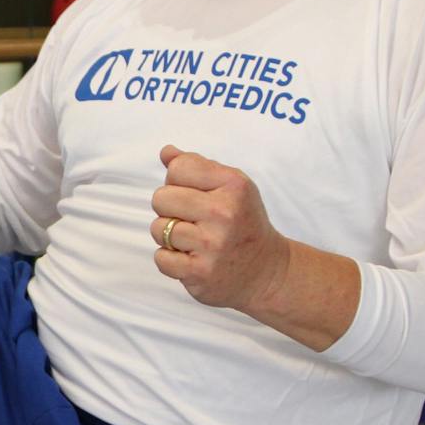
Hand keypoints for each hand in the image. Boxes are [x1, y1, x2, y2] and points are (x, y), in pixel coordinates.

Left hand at [150, 144, 291, 311]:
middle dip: (169, 209)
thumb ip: (197, 166)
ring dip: (168, 236)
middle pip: (161, 198)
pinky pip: (160, 258)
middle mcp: (224, 213)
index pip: (178, 168)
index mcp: (233, 185)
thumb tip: (166, 152)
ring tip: (192, 240)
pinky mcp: (200, 272)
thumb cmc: (242, 222)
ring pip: (158, 229)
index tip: (195, 195)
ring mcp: (212, 244)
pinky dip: (170, 260)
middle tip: (192, 220)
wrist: (266, 271)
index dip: (178, 181)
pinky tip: (190, 258)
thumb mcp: (231, 186)